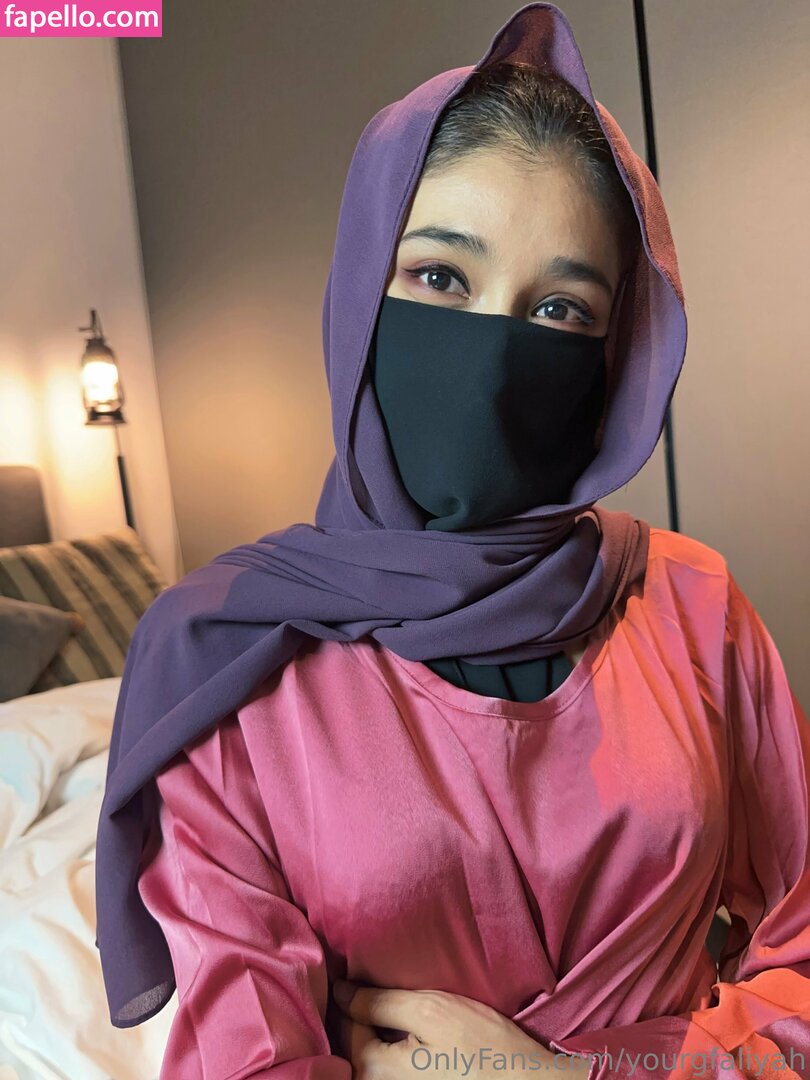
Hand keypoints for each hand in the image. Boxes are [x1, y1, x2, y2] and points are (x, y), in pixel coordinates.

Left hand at [332, 979, 591, 1078]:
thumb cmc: (483, 1047)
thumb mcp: (431, 1010)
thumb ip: (379, 1001)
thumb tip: (339, 990)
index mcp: (373, 1069)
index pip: (342, 1023)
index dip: (347, 992)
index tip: (355, 970)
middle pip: (349, 1046)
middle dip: (354, 1016)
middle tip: (367, 986)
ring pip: (365, 1060)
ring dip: (369, 1033)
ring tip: (383, 1006)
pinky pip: (385, 1070)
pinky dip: (385, 1050)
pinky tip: (402, 1034)